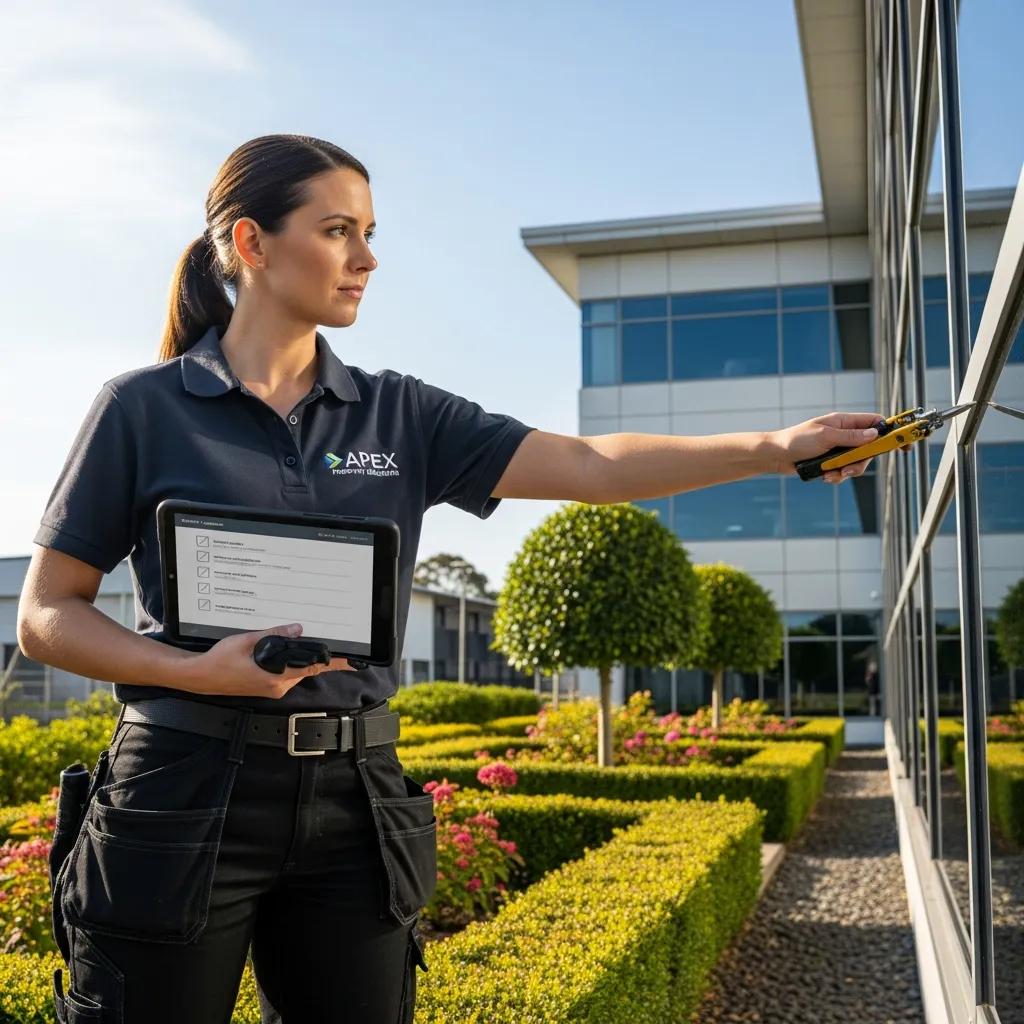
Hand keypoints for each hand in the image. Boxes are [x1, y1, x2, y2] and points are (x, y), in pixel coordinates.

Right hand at [180, 623, 355, 698]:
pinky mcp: (266, 687)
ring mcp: (272, 689)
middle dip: (315, 655)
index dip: (334, 664)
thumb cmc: (220, 660)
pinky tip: (283, 651)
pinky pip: (285, 674)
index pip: (312, 668)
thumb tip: (298, 629)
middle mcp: (278, 687)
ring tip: (301, 642)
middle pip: (306, 669)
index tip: (352, 661)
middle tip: (328, 639)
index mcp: (276, 677)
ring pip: (295, 671)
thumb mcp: (248, 641)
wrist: (200, 677)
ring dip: (300, 658)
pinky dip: (288, 663)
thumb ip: (275, 635)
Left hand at [767, 411, 884, 483]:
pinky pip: (843, 472)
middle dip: (861, 461)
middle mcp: (844, 434)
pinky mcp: (832, 462)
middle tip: (849, 468)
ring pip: (857, 463)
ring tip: (831, 474)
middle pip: (869, 448)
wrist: (776, 456)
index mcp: (844, 422)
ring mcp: (838, 449)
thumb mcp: (826, 436)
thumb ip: (851, 436)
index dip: (890, 431)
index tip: (903, 442)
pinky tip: (824, 476)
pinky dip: (836, 476)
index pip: (874, 422)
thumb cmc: (797, 440)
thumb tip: (875, 434)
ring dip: (846, 471)